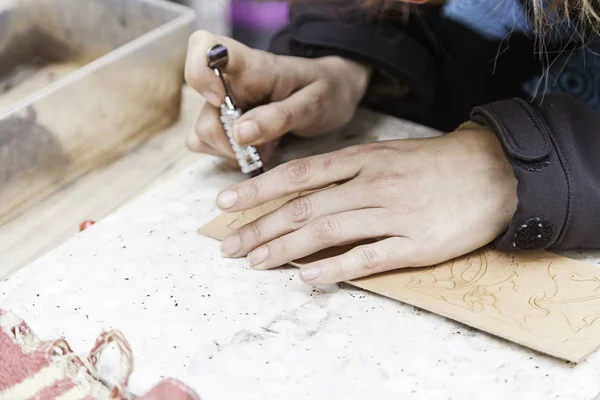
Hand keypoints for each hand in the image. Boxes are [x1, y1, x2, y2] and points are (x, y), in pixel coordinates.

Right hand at [184, 30, 370, 163]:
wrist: (333, 94)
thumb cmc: (324, 90)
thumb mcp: (313, 104)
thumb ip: (279, 117)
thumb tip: (239, 134)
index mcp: (251, 65)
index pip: (205, 46)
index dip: (199, 74)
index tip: (219, 100)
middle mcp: (230, 82)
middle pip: (203, 113)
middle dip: (229, 140)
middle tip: (263, 145)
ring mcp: (224, 104)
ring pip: (202, 133)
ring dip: (232, 150)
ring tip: (266, 145)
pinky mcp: (225, 124)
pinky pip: (208, 144)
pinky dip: (231, 155)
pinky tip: (256, 150)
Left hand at [215, 127, 517, 284]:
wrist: (494, 172)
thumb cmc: (435, 164)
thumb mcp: (388, 154)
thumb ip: (349, 171)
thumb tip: (305, 191)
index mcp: (364, 159)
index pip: (299, 174)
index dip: (259, 190)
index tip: (226, 204)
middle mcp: (372, 184)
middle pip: (304, 207)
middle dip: (261, 227)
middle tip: (230, 246)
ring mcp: (394, 214)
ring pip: (327, 231)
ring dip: (286, 248)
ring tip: (256, 262)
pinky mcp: (415, 244)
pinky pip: (368, 258)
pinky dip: (335, 269)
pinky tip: (307, 278)